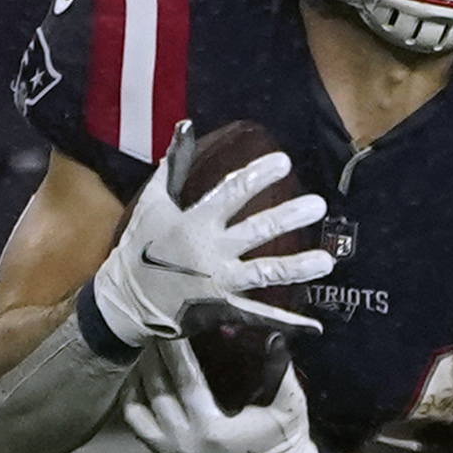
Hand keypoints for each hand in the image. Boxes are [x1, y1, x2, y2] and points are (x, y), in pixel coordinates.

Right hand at [87, 125, 335, 346]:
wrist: (125, 300)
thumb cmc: (142, 245)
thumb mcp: (153, 203)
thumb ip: (174, 166)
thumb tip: (185, 125)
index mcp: (194, 222)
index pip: (231, 193)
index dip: (258, 176)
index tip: (285, 162)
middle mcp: (209, 251)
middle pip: (256, 232)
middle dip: (288, 217)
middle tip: (319, 206)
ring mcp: (218, 282)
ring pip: (264, 273)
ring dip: (297, 268)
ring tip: (327, 261)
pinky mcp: (223, 308)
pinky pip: (258, 315)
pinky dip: (286, 323)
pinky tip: (314, 326)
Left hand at [122, 338, 335, 452]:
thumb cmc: (281, 441)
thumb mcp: (289, 408)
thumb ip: (281, 373)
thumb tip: (273, 336)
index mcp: (213, 429)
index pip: (186, 380)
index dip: (175, 349)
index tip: (170, 322)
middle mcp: (183, 440)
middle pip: (157, 387)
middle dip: (154, 353)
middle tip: (155, 324)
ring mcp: (169, 449)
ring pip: (139, 402)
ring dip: (141, 371)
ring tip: (148, 345)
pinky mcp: (163, 452)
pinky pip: (135, 419)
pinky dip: (133, 394)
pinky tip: (141, 373)